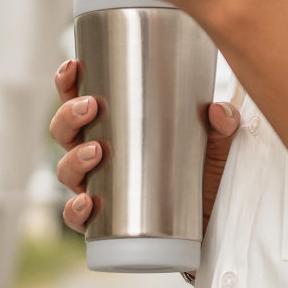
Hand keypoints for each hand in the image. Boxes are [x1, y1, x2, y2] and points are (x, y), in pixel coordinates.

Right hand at [49, 57, 242, 233]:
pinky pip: (77, 218)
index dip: (68, 83)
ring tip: (96, 152)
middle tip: (90, 107)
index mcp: (118, 126)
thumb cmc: (205, 171)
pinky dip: (75, 210)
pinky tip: (87, 201)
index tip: (72, 66)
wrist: (213, 221)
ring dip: (74, 159)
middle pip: (65, 132)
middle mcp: (101, 154)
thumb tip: (217, 110)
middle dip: (69, 116)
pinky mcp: (106, 221)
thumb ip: (223, 122)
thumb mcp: (217, 141)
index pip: (81, 100)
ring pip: (67, 170)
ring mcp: (100, 187)